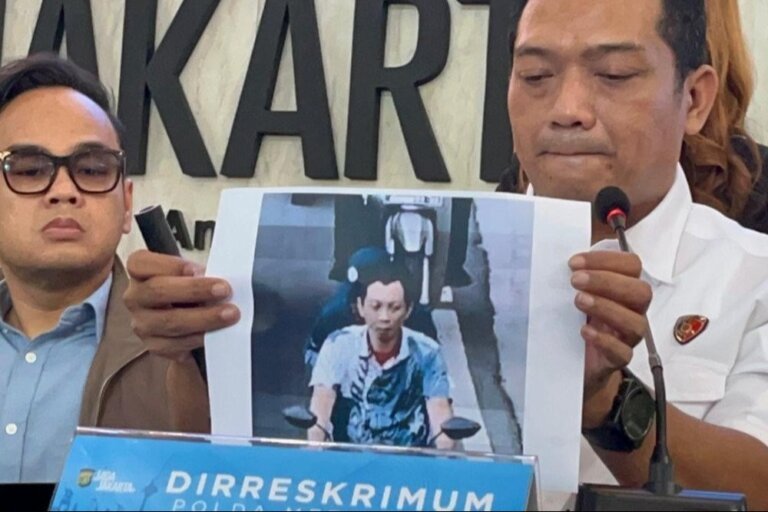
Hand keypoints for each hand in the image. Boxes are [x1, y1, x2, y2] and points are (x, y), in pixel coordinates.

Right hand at [123, 250, 240, 361]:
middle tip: (224, 290)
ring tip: (230, 314)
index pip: (141, 263)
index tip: (196, 269)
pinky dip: (199, 339)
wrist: (189, 321)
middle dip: (195, 290)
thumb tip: (220, 281)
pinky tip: (216, 334)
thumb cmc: (190, 290)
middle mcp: (135, 297)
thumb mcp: (192, 274)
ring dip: (204, 318)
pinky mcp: (155, 346)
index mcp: (139, 272)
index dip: (169, 265)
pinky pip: (176, 346)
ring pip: (170, 322)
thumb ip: (199, 273)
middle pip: (158, 291)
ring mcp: (142, 324)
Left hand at [569, 251, 651, 423]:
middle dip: (607, 282)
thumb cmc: (575, 320)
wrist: (571, 362)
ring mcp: (627, 337)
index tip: (573, 262)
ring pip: (636, 322)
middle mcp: (632, 311)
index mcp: (624, 288)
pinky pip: (623, 353)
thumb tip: (554, 253)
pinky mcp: (617, 360)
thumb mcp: (574, 294)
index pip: (631, 266)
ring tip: (578, 301)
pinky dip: (605, 341)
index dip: (606, 260)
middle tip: (575, 280)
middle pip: (640, 292)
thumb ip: (575, 275)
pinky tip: (584, 332)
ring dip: (606, 307)